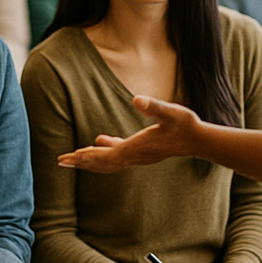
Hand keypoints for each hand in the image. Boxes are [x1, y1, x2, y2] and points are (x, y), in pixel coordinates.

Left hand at [57, 97, 202, 172]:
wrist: (200, 140)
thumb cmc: (186, 125)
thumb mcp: (170, 112)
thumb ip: (154, 106)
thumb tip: (137, 99)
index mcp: (136, 148)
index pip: (105, 157)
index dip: (85, 157)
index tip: (67, 158)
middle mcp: (135, 156)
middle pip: (102, 163)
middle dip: (82, 162)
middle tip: (60, 161)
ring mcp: (139, 156)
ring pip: (109, 161)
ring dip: (91, 159)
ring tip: (74, 156)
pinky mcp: (143, 152)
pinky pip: (119, 155)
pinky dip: (106, 151)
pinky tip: (100, 141)